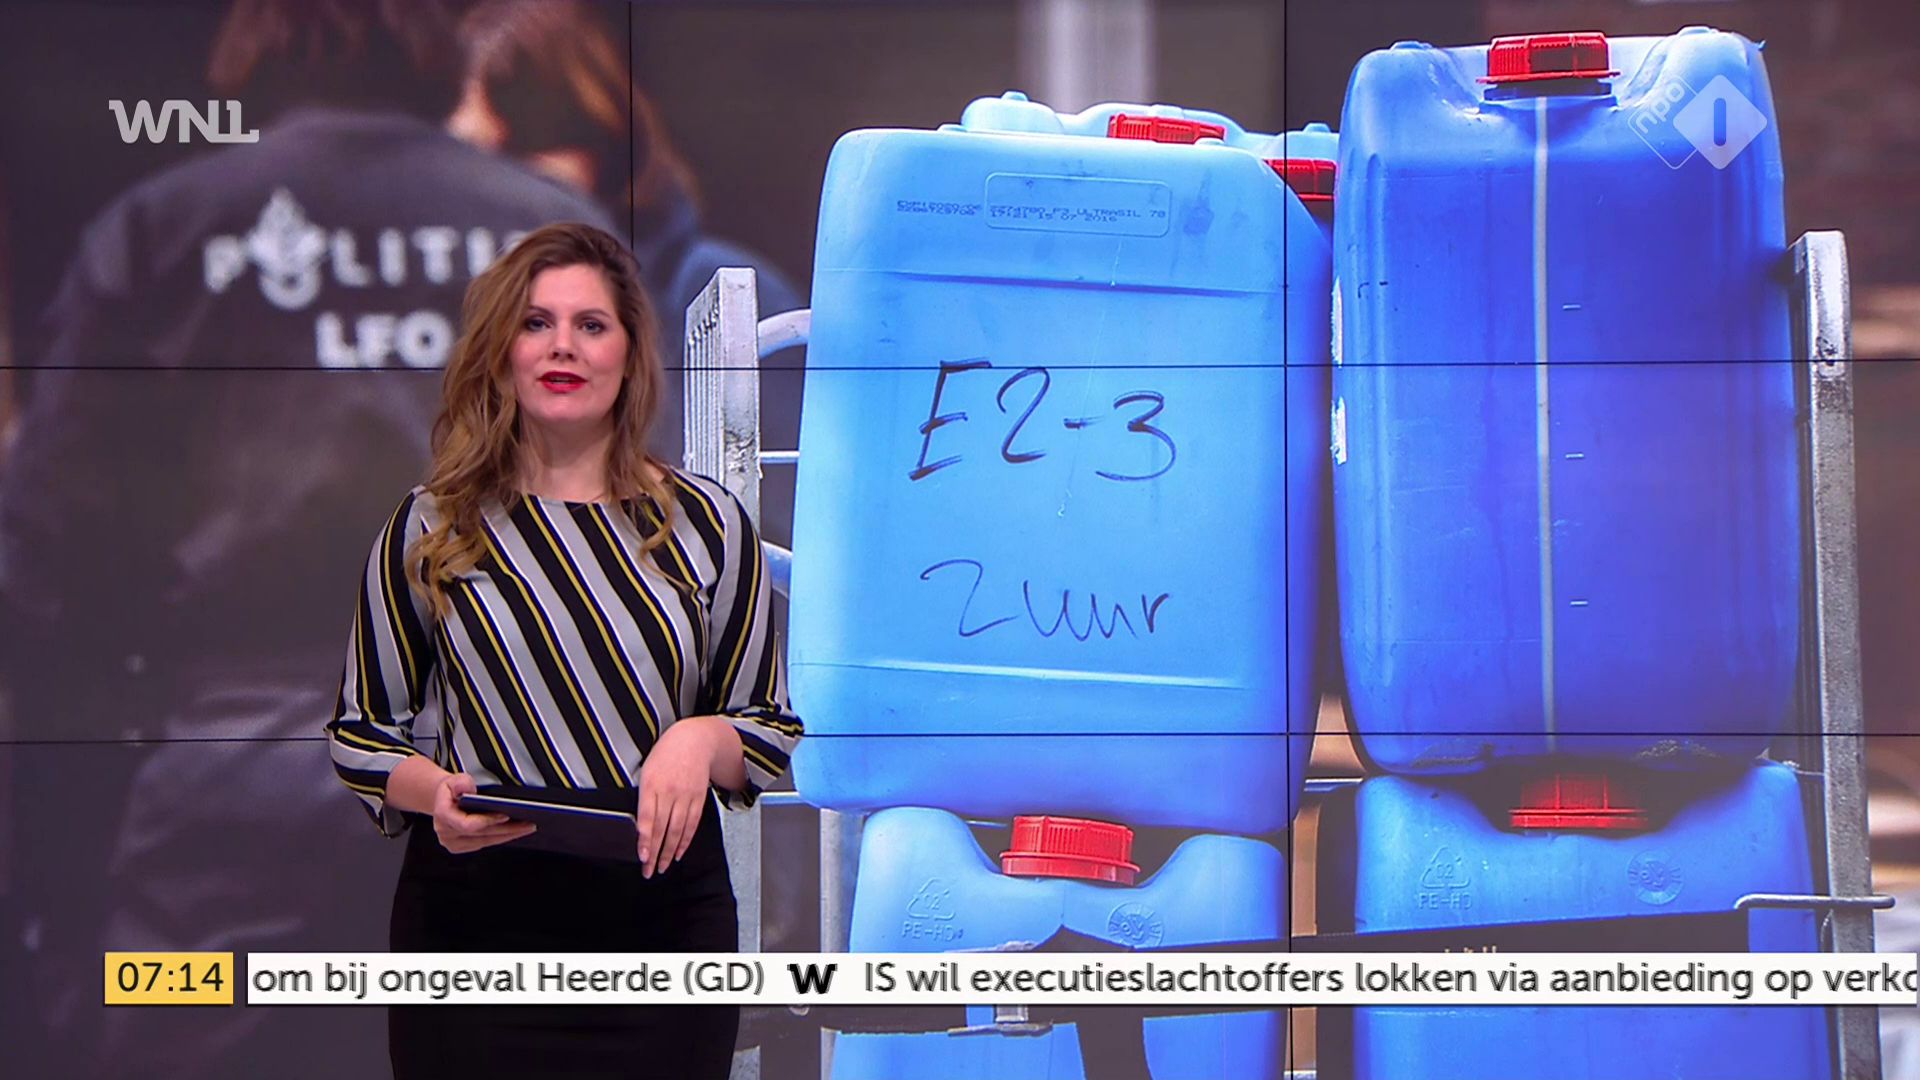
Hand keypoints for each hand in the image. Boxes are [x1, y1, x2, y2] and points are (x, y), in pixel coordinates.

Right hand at [431, 772, 535, 853]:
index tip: (506, 815)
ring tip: (526, 828)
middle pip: (482, 835)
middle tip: (528, 824)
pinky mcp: (460, 847)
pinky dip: (500, 838)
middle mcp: (446, 832)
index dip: (488, 821)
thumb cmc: (451, 789)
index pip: (468, 824)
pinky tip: (514, 832)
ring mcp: (453, 842)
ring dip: (508, 836)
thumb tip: (467, 788)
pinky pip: (484, 844)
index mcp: (443, 815)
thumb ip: (461, 782)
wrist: (444, 799)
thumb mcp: (455, 779)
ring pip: (486, 842)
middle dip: (507, 829)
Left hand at [636, 718, 726, 877]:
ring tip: (662, 867)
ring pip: (678, 829)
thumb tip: (636, 825)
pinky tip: (678, 853)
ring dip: (669, 851)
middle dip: (655, 853)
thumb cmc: (664, 755)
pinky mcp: (698, 798)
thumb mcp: (646, 770)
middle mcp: (670, 791)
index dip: (645, 839)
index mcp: (651, 783)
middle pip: (662, 828)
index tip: (642, 856)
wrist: (694, 740)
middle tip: (649, 871)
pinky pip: (692, 824)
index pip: (647, 817)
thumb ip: (642, 796)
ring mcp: (686, 795)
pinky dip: (685, 841)